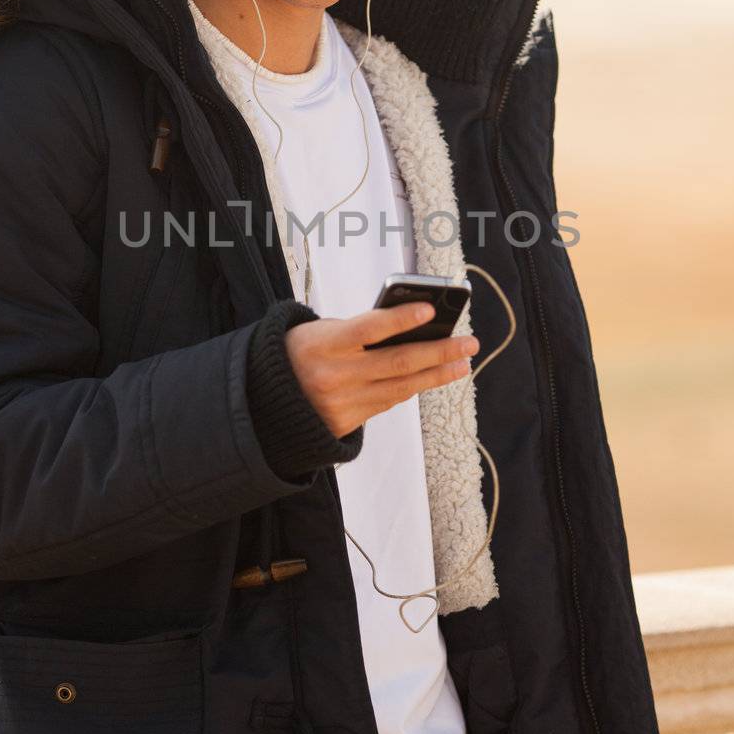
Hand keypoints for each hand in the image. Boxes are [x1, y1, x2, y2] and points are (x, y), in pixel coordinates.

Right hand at [284, 300, 478, 437]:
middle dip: (438, 352)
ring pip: (401, 388)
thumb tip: (409, 328)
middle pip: (397, 362)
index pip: (369, 329)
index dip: (401, 319)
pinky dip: (412, 387)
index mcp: (323, 345)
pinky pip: (388, 402)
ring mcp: (343, 403)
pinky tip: (431, 376)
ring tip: (462, 362)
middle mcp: (335, 376)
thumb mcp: (318, 331)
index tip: (432, 310)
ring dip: (436, 374)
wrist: (264, 400)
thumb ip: (358, 331)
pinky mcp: (348, 423)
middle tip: (468, 343)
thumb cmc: (301, 351)